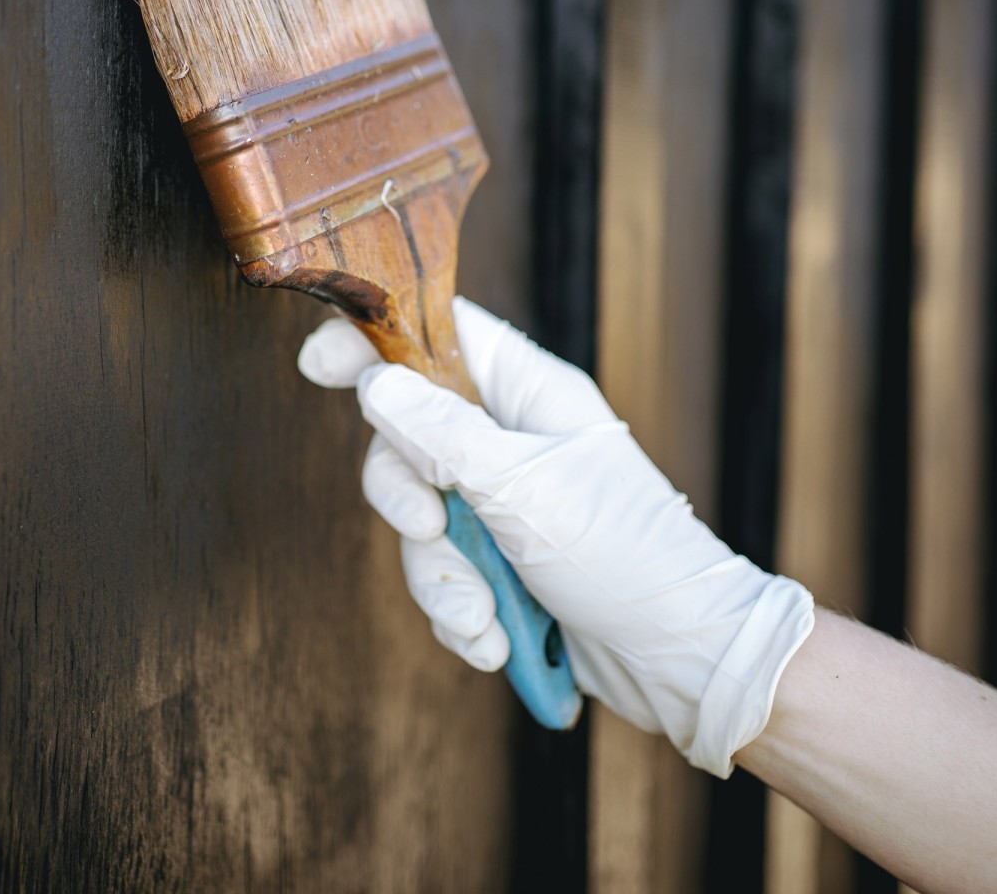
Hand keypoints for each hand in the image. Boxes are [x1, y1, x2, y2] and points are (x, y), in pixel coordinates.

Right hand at [298, 297, 813, 774]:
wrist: (680, 658)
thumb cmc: (627, 555)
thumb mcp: (526, 487)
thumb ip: (443, 434)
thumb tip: (375, 382)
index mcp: (530, 394)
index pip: (440, 338)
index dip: (375, 342)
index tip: (316, 366)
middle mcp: (512, 441)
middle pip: (407, 439)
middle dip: (406, 497)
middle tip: (430, 525)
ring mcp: (505, 505)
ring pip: (422, 521)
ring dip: (441, 579)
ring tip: (482, 616)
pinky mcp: (503, 565)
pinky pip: (445, 575)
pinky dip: (462, 613)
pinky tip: (495, 641)